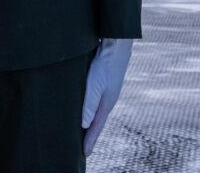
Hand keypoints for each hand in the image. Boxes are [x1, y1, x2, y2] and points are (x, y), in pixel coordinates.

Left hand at [81, 38, 132, 155]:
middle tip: (83, 148)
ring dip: (90, 122)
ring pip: (96, 111)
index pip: (96, 127)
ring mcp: (107, 92)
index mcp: (107, 104)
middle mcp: (108, 100)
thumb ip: (89, 104)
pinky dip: (90, 109)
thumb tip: (84, 125)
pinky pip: (95, 101)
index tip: (84, 154)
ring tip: (83, 132)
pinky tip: (86, 107)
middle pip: (97, 122)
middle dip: (91, 135)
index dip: (90, 140)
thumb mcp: (94, 84)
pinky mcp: (104, 83)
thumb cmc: (105, 65)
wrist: (116, 45)